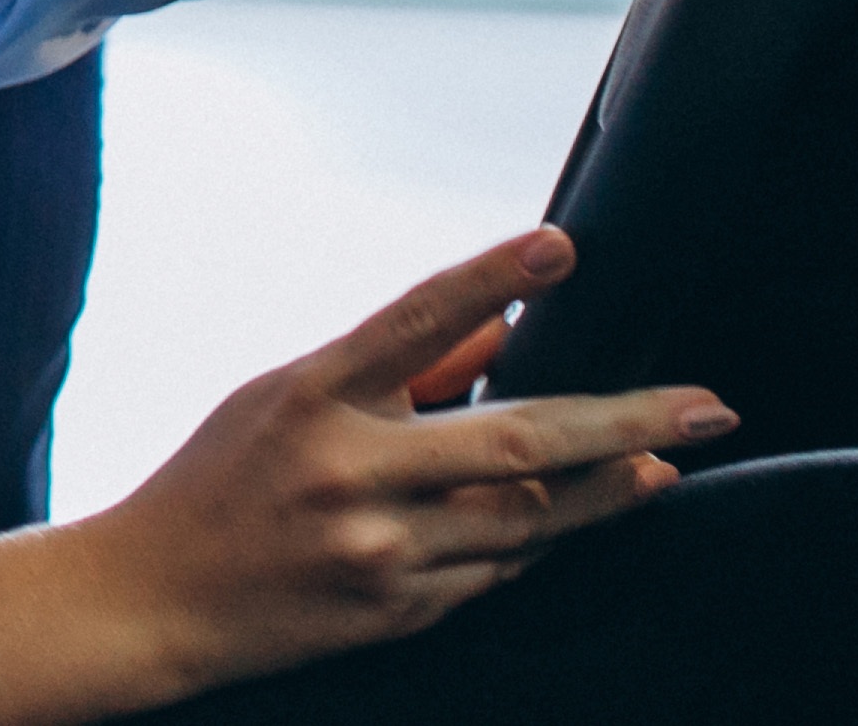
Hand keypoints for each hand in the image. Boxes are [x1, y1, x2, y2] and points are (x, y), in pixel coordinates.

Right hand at [0, 229, 727, 723]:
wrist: (151, 599)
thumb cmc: (219, 481)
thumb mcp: (284, 397)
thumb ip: (399, 369)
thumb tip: (507, 331)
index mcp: (312, 396)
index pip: (415, 322)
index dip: (489, 279)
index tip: (559, 248)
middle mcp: (348, 473)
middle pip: (516, 444)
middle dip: (626, 424)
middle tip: (706, 406)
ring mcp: (376, 551)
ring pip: (529, 522)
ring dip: (608, 492)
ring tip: (662, 464)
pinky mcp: (394, 610)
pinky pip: (496, 571)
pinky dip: (537, 540)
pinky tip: (568, 518)